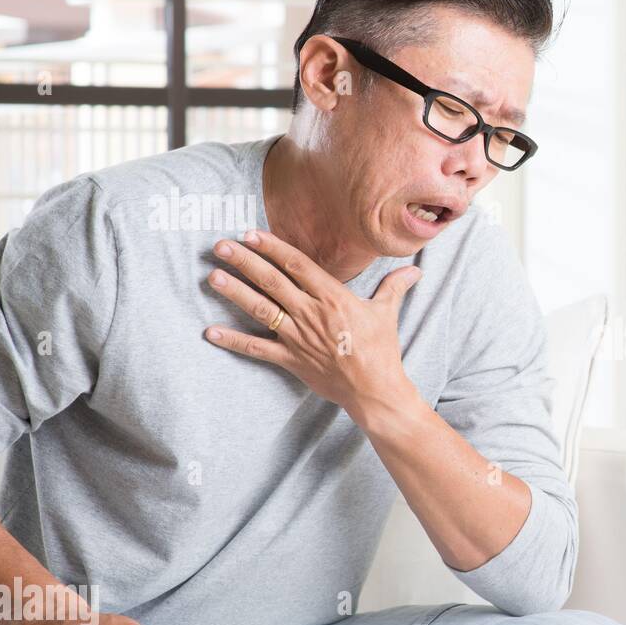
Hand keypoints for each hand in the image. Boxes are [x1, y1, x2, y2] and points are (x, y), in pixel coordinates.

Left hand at [204, 230, 421, 412]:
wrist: (375, 390)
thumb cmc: (382, 351)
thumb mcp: (387, 314)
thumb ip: (395, 287)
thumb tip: (415, 269)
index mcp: (334, 297)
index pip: (298, 265)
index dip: (273, 248)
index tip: (251, 234)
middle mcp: (311, 313)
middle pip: (272, 281)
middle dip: (245, 262)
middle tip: (220, 245)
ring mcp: (298, 337)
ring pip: (261, 309)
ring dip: (235, 292)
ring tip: (213, 276)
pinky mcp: (291, 360)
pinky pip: (257, 348)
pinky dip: (233, 340)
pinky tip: (210, 332)